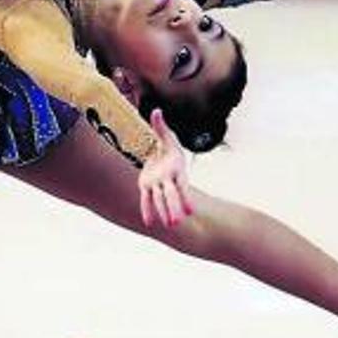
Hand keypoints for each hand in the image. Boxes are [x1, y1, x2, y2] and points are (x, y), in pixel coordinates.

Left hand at [138, 109, 194, 228]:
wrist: (159, 153)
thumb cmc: (166, 146)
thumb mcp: (165, 136)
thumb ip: (160, 126)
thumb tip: (156, 111)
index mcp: (175, 169)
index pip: (182, 185)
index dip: (186, 198)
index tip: (191, 210)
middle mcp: (168, 180)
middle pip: (172, 196)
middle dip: (174, 208)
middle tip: (177, 222)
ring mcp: (157, 185)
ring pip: (160, 200)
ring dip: (164, 212)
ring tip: (169, 226)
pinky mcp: (146, 187)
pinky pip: (146, 200)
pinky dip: (147, 210)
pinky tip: (148, 223)